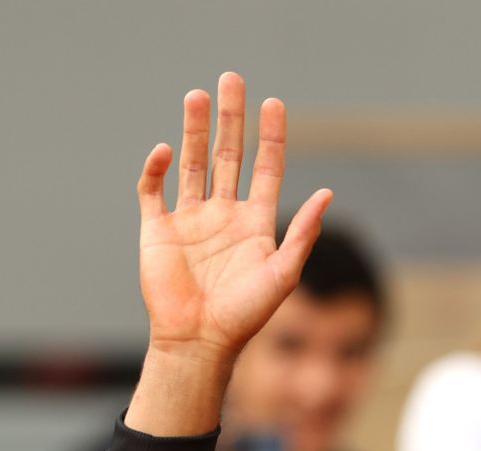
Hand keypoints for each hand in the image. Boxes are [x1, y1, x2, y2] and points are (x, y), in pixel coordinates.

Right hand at [136, 73, 333, 360]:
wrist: (198, 342)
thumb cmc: (245, 316)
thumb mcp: (283, 273)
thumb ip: (302, 232)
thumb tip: (327, 193)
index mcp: (254, 223)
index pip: (266, 168)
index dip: (270, 136)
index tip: (272, 103)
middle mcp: (223, 215)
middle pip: (228, 155)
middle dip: (231, 118)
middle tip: (232, 79)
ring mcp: (189, 221)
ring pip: (193, 164)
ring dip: (195, 129)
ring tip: (197, 95)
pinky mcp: (157, 230)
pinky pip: (153, 190)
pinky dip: (157, 168)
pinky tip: (167, 149)